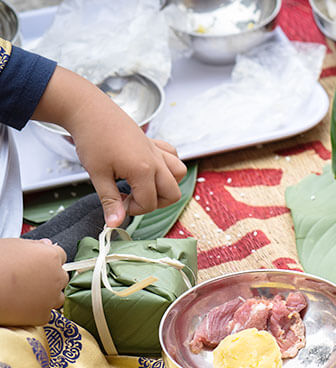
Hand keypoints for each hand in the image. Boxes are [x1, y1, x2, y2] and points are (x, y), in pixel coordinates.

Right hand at [0, 239, 66, 325]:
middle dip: (49, 278)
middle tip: (28, 280)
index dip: (47, 260)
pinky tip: (20, 306)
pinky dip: (35, 311)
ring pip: (57, 297)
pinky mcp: (43, 315)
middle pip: (61, 277)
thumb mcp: (12, 245)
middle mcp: (57, 277)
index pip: (60, 256)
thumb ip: (34, 245)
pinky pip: (44, 313)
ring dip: (46, 296)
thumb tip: (47, 244)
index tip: (37, 264)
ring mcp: (52, 297)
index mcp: (51, 256)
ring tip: (24, 294)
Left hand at [32, 67, 186, 226]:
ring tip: (145, 185)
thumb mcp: (97, 174)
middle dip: (154, 202)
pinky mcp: (154, 143)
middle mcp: (156, 162)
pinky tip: (150, 168)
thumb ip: (109, 200)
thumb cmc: (92, 139)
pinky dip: (168, 165)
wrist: (90, 110)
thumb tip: (114, 224)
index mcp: (143, 170)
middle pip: (172, 194)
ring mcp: (157, 151)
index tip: (117, 203)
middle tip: (133, 198)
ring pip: (179, 174)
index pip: (149, 203)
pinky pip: (173, 157)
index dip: (133, 209)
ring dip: (166, 185)